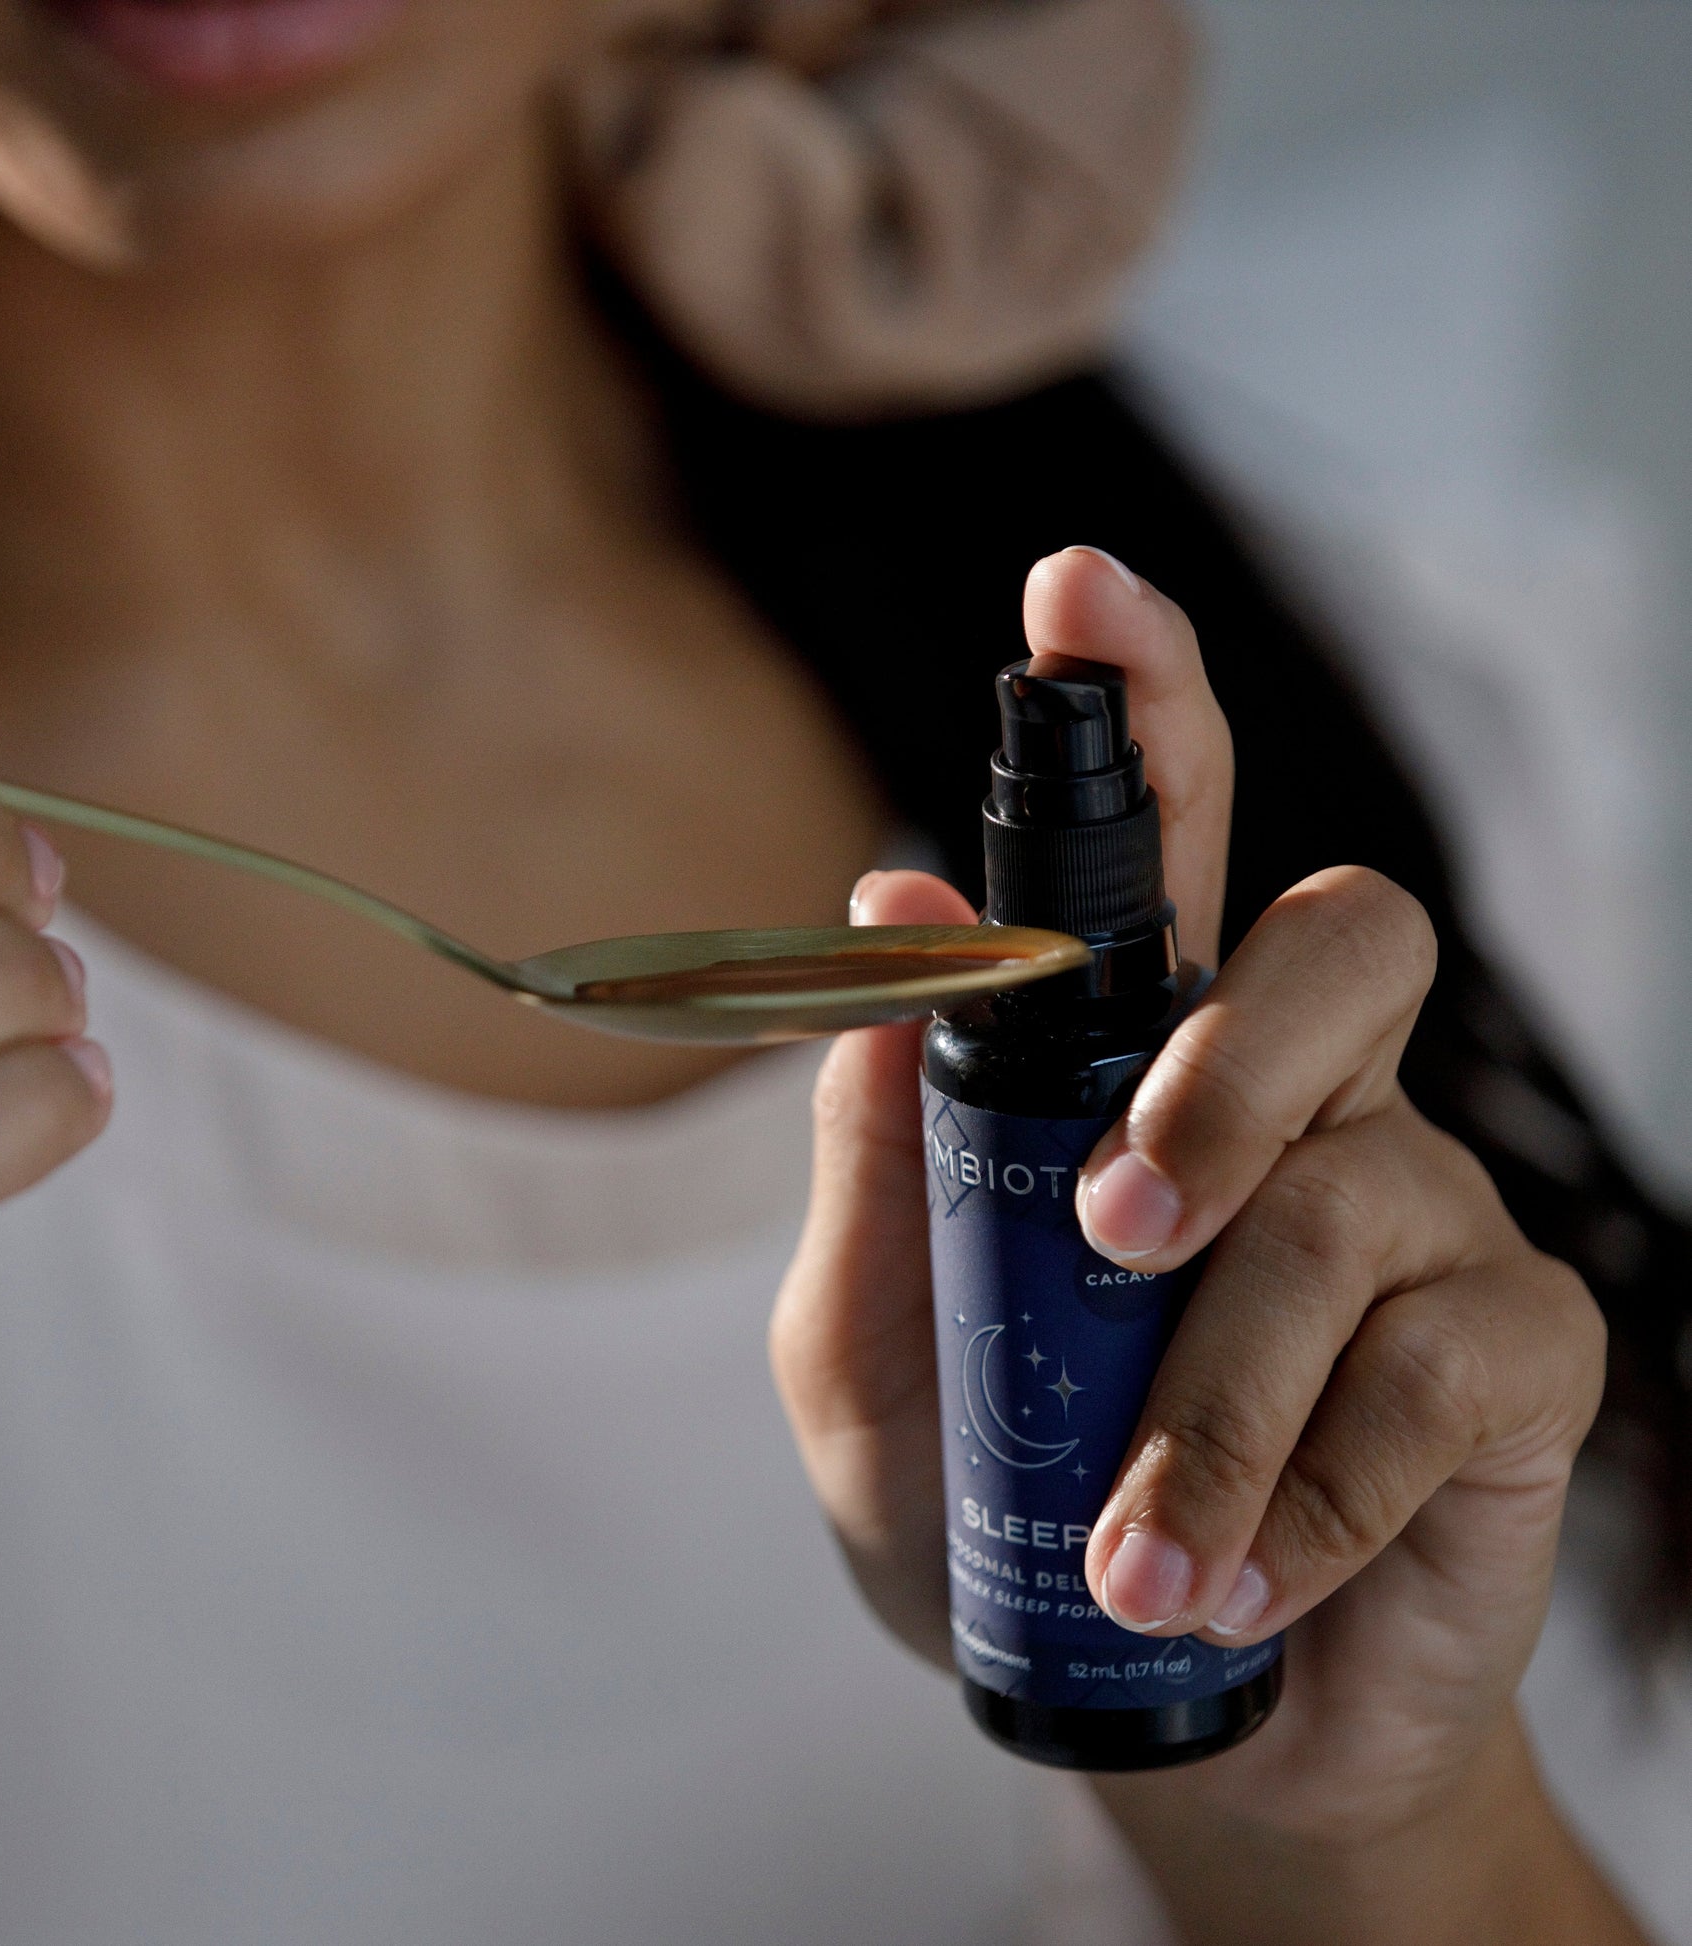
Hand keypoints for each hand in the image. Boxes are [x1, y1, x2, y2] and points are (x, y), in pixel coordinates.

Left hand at [770, 549, 1618, 1937]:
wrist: (1148, 1722)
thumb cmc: (996, 1515)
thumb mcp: (873, 1342)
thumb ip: (876, 1143)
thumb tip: (890, 907)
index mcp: (1138, 1067)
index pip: (1167, 844)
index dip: (1142, 705)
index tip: (1076, 592)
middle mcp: (1302, 1104)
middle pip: (1352, 936)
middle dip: (1232, 1062)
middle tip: (1114, 1224)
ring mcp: (1423, 1219)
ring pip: (1360, 1193)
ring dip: (1214, 1385)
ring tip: (1130, 1544)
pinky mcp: (1516, 1362)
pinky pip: (1444, 1362)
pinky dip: (1311, 1484)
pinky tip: (1237, 1577)